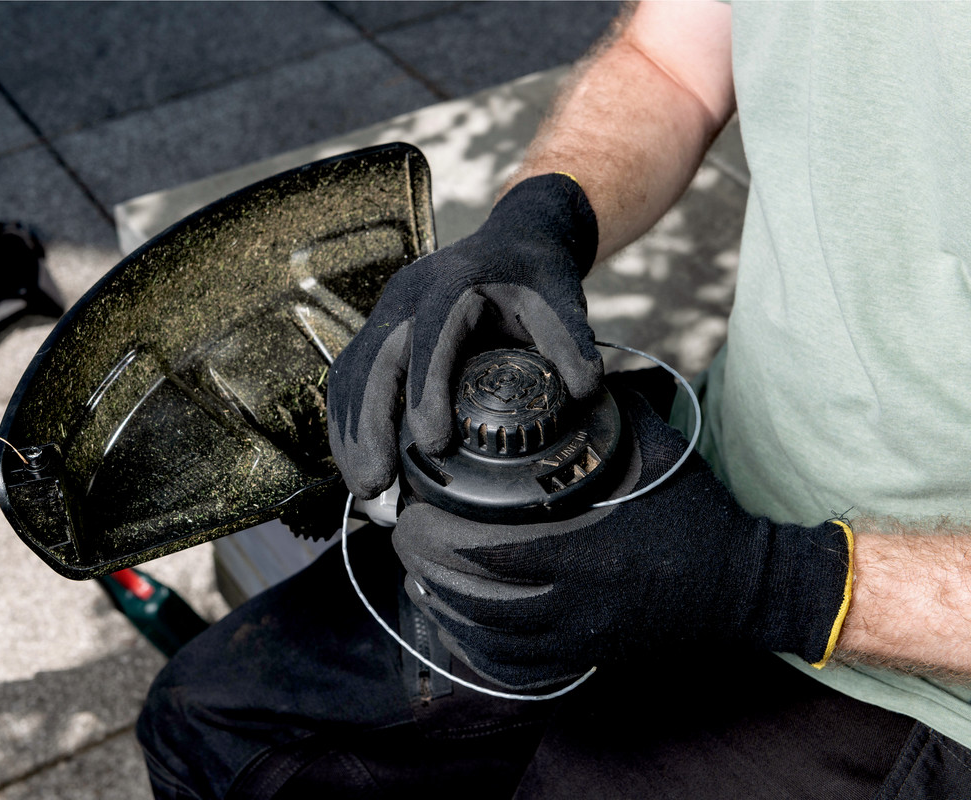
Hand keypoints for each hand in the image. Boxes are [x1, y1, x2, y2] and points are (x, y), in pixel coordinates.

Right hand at [327, 173, 601, 498]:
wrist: (513, 241)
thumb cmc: (536, 275)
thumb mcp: (561, 299)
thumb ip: (571, 341)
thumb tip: (584, 392)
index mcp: (453, 282)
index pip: (429, 337)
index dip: (425, 391)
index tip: (432, 445)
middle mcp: (408, 294)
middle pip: (373, 360)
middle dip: (369, 425)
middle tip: (377, 483)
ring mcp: (386, 311)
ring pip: (352, 372)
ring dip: (350, 432)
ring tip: (365, 487)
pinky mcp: (378, 331)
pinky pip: (350, 376)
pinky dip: (348, 422)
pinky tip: (356, 461)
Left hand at [391, 384, 852, 689]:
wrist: (744, 587)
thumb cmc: (697, 513)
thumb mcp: (656, 450)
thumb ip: (603, 414)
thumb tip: (557, 375)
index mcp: (589, 550)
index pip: (493, 553)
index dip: (441, 539)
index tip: (415, 513)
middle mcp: (579, 603)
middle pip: (478, 600)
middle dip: (428, 571)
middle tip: (402, 539)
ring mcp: (582, 639)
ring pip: (490, 638)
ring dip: (443, 608)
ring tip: (414, 575)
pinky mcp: (587, 658)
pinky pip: (517, 667)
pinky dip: (476, 649)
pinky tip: (453, 624)